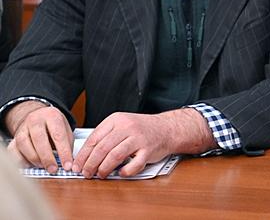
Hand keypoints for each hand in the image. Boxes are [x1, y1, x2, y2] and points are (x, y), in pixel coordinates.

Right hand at [5, 101, 73, 172]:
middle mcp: (35, 120)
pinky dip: (21, 161)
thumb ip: (67, 144)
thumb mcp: (65, 129)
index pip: (58, 135)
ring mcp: (22, 129)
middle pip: (39, 139)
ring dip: (34, 159)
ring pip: (24, 145)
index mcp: (51, 116)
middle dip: (47, 157)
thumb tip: (69, 162)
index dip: (64, 152)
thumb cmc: (54, 126)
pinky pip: (13, 152)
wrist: (37, 117)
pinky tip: (30, 165)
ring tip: (43, 166)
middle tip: (53, 169)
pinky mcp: (13, 139)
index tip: (68, 165)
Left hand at [72, 108, 215, 178]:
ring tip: (100, 175)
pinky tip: (121, 173)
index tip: (77, 165)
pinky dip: (125, 171)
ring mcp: (139, 138)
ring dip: (104, 169)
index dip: (83, 155)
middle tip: (86, 173)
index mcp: (117, 119)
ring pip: (115, 156)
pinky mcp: (149, 149)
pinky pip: (134, 164)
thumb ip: (106, 136)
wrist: (167, 128)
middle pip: (102, 148)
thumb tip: (85, 155)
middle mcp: (127, 127)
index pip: (94, 138)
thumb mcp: (122, 125)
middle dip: (90, 164)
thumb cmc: (142, 129)